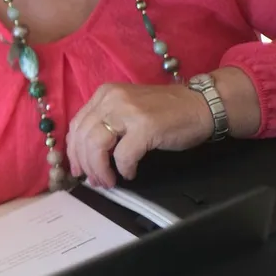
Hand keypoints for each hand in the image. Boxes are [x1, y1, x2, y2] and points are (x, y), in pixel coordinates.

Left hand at [67, 82, 212, 186]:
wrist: (202, 105)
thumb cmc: (166, 112)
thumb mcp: (127, 110)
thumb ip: (106, 123)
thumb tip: (86, 155)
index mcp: (104, 94)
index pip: (77, 125)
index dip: (73, 151)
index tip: (78, 169)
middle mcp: (111, 99)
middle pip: (83, 137)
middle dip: (85, 165)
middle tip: (94, 181)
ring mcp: (128, 111)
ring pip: (96, 146)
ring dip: (99, 169)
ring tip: (108, 181)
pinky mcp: (145, 126)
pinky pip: (123, 155)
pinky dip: (123, 168)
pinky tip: (129, 173)